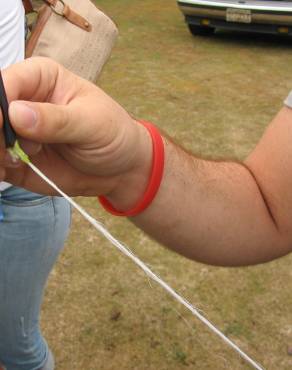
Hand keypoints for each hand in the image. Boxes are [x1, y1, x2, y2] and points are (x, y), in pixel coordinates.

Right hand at [0, 57, 151, 202]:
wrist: (121, 169)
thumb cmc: (112, 135)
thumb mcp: (91, 124)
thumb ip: (56, 120)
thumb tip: (15, 113)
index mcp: (41, 79)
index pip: (6, 83)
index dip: (0, 105)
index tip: (3, 124)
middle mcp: (23, 103)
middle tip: (9, 151)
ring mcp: (17, 133)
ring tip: (13, 165)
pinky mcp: (17, 160)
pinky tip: (7, 173)